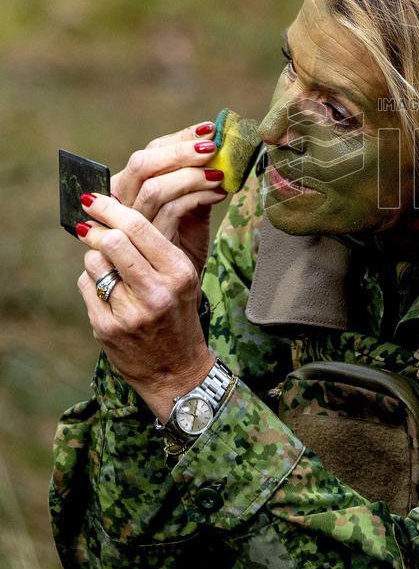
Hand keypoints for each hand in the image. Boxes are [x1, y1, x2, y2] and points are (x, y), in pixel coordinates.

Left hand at [76, 194, 214, 420]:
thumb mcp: (182, 278)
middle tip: (89, 223)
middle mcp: (156, 292)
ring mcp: (130, 312)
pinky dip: (90, 282)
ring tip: (108, 268)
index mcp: (179, 273)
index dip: (111, 209)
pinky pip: (86, 287)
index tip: (94, 199)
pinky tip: (106, 291)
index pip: (140, 228)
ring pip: (94, 263)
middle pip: (113, 242)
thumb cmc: (178, 314)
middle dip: (96, 229)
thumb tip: (113, 213)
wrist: (176, 369)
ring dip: (94, 258)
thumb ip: (154, 247)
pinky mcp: (107, 328)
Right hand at [110, 121, 227, 275]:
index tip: (210, 129)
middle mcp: (123, 202)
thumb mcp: (192, 206)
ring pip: (155, 187)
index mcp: (130, 187)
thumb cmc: (183, 242)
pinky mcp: (149, 240)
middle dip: (179, 151)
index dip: (180, 138)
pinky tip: (218, 194)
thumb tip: (219, 147)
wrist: (178, 283)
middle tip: (211, 147)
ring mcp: (133, 222)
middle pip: (142, 164)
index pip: (149, 152)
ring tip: (218, 174)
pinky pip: (171, 210)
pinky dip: (198, 196)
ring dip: (191, 175)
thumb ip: (197, 180)